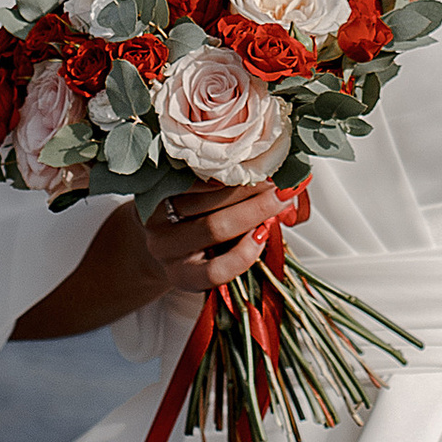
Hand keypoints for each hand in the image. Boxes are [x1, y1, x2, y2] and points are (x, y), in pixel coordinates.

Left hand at [142, 176, 287, 300]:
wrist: (157, 229)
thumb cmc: (200, 243)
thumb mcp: (222, 251)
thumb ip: (252, 238)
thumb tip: (290, 209)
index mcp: (186, 275)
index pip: (215, 271)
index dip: (243, 254)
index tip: (267, 232)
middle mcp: (166, 250)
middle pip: (214, 228)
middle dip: (254, 209)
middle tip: (283, 193)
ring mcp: (155, 220)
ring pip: (203, 201)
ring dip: (241, 187)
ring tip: (267, 176)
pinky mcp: (151, 192)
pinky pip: (187, 179)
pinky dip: (215, 173)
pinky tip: (237, 166)